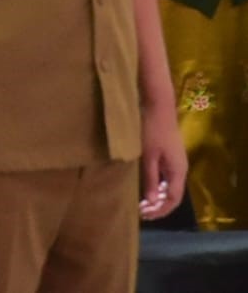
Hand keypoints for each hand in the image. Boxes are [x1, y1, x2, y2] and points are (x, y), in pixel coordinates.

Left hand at [137, 99, 187, 221]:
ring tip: (141, 202)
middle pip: (173, 195)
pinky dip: (157, 185)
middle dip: (158, 206)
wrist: (158, 106)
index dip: (160, 211)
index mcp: (177, 171)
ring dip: (157, 196)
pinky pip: (166, 177)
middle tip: (141, 212)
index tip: (145, 216)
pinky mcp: (170, 155)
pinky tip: (146, 186)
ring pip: (169, 186)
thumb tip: (152, 203)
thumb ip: (150, 179)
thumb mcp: (148, 156)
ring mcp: (176, 162)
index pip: (173, 200)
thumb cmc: (151, 130)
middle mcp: (180, 169)